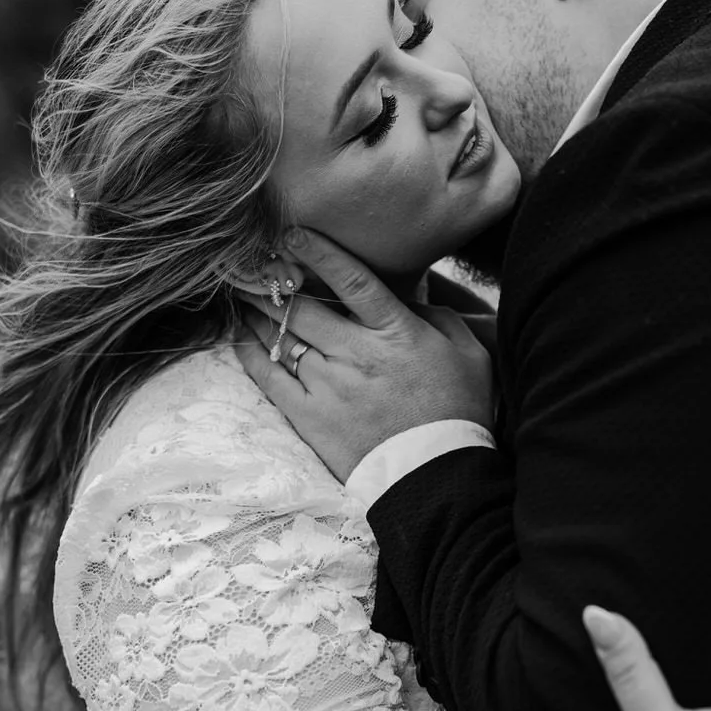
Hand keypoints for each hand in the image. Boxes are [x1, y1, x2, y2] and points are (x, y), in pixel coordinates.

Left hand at [230, 228, 495, 480]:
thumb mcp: (470, 355)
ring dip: (259, 311)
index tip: (292, 234)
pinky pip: (269, 378)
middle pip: (303, 306)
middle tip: (253, 261)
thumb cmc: (460, 413)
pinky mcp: (310, 417)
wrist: (438, 477)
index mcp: (396, 332)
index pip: (351, 279)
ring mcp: (329, 386)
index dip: (318, 251)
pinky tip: (239, 335)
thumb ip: (441, 318)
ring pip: (282, 337)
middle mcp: (356, 353)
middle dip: (274, 279)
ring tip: (243, 291)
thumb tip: (414, 298)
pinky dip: (251, 353)